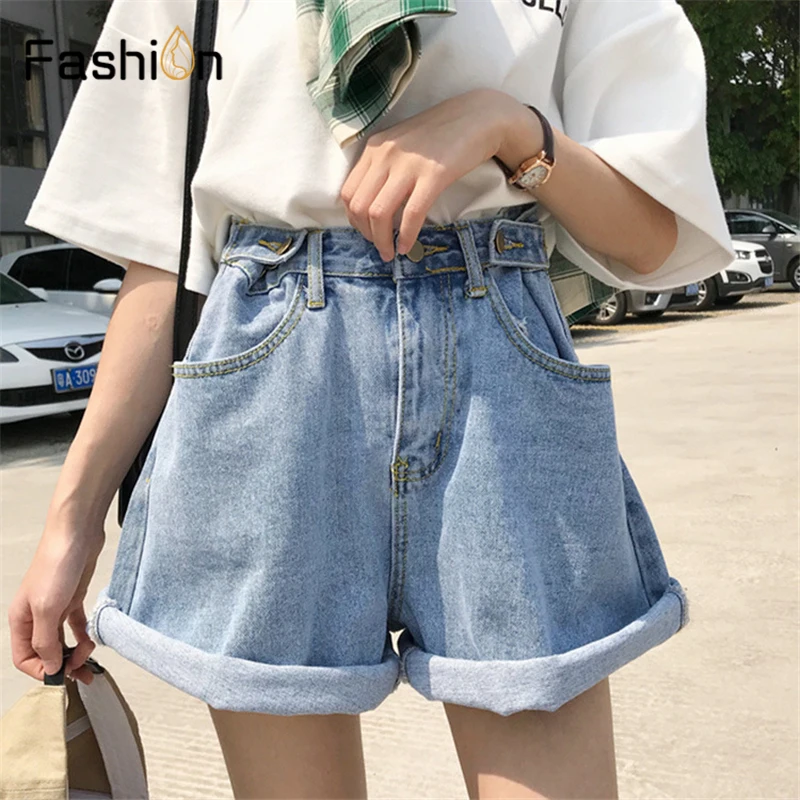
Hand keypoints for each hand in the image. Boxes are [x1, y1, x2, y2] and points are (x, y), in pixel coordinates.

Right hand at [8, 521, 104, 685]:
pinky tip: (92, 642)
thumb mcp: (46, 608)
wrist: (77, 532)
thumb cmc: (56, 565)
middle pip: (45, 651)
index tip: (63, 675)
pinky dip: (83, 635)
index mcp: (21, 620)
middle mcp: (36, 615)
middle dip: (62, 664)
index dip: (42, 670)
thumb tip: (48, 667)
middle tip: (84, 672)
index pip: (25, 657)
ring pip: (62, 640)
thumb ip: (45, 641)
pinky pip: (76, 624)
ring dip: (75, 653)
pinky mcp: (74, 597)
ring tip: (91, 661)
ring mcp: (56, 606)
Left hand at [340, 88, 541, 260]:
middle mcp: (385, 155)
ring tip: (391, 252)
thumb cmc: (440, 135)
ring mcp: (408, 164)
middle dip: (366, 234)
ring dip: (382, 241)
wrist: (478, 117)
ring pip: (379, 214)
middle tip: (380, 247)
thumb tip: (372, 207)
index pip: (348, 192)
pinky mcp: (433, 175)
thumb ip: (384, 168)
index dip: (354, 220)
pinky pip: (411, 214)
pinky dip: (406, 236)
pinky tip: (407, 246)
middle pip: (359, 206)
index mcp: (374, 148)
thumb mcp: (401, 145)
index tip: (367, 232)